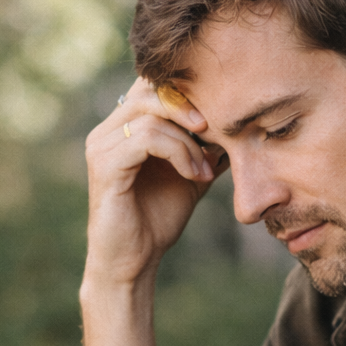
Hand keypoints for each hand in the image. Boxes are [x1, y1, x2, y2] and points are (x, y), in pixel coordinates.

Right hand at [78, 80, 225, 345]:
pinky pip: (147, 138)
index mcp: (124, 125)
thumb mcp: (192, 173)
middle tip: (221, 133)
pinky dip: (180, 153)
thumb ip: (207, 145)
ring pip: (152, 110)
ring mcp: (102, 145)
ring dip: (191, 138)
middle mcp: (108, 128)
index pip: (157, 83)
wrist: (134, 263)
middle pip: (152, 86)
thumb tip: (242, 121)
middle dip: (194, 106)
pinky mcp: (105, 166)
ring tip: (208, 168)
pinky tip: (196, 176)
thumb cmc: (158, 218)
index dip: (193, 92)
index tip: (225, 119)